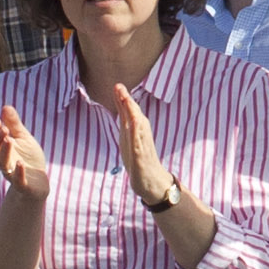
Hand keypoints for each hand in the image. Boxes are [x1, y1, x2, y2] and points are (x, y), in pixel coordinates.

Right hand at [0, 101, 49, 203]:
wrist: (37, 183)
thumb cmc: (28, 158)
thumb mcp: (23, 138)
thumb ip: (14, 124)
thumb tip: (5, 106)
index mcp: (2, 149)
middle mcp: (3, 161)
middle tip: (3, 128)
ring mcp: (12, 174)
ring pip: (3, 164)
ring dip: (4, 152)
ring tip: (8, 140)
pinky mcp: (23, 185)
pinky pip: (18, 180)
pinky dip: (18, 173)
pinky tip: (20, 163)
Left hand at [101, 81, 177, 210]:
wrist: (152, 182)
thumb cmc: (140, 160)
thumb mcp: (130, 139)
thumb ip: (127, 123)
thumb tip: (123, 107)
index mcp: (137, 132)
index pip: (129, 113)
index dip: (123, 99)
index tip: (117, 86)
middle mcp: (141, 136)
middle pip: (134, 115)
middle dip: (127, 101)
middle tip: (119, 86)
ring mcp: (142, 146)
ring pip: (137, 127)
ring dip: (131, 114)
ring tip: (125, 101)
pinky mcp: (141, 158)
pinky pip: (138, 145)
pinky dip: (136, 135)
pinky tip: (133, 127)